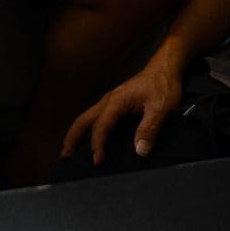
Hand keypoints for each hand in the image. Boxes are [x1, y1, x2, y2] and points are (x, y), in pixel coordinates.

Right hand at [60, 58, 183, 165]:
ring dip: (76, 133)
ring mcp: (110, 101)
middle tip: (64, 156)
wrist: (164, 69)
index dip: (97, 144)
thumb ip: (149, 129)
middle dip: (72, 138)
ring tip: (70, 149)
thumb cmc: (163, 86)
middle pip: (82, 120)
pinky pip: (95, 117)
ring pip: (86, 117)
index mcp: (116, 102)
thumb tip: (140, 151)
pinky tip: (88, 137)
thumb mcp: (160, 109)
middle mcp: (108, 101)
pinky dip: (86, 128)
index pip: (101, 126)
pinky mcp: (115, 103)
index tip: (97, 161)